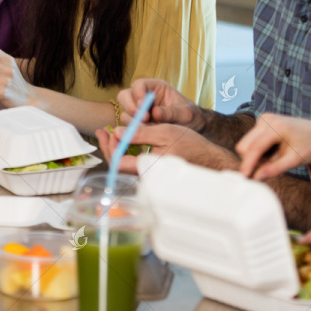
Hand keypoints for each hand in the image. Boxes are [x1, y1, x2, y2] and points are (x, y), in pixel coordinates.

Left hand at [96, 122, 236, 173]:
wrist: (208, 159)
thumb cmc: (190, 145)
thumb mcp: (164, 132)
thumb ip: (140, 133)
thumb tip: (117, 132)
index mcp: (148, 168)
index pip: (118, 162)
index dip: (111, 147)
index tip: (110, 132)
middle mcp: (146, 177)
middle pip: (118, 166)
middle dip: (108, 147)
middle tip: (103, 132)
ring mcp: (149, 178)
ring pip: (124, 166)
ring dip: (115, 149)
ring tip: (108, 134)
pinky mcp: (152, 175)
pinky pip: (132, 166)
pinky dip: (125, 153)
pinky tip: (123, 141)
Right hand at [117, 78, 207, 130]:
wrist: (193, 130)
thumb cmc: (191, 117)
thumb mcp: (185, 113)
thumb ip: (171, 112)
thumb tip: (155, 112)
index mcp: (155, 87)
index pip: (139, 84)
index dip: (137, 93)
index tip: (143, 106)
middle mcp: (144, 97)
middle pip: (125, 96)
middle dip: (130, 108)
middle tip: (144, 119)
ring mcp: (140, 111)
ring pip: (125, 113)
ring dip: (133, 122)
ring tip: (150, 129)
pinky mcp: (139, 125)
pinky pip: (129, 127)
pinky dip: (134, 132)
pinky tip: (147, 136)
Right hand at [236, 113, 310, 179]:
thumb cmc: (309, 147)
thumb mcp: (294, 160)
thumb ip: (274, 169)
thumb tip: (255, 178)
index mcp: (277, 126)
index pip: (255, 147)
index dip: (248, 163)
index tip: (243, 178)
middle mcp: (267, 119)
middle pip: (246, 144)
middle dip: (251, 159)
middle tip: (267, 168)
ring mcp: (264, 118)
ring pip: (248, 143)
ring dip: (257, 155)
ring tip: (276, 156)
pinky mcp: (263, 121)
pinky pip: (252, 140)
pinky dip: (260, 149)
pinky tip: (275, 149)